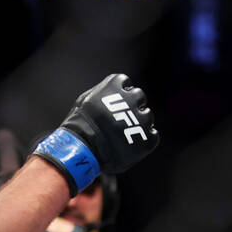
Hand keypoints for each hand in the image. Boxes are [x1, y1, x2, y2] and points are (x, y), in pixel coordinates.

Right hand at [33, 73, 158, 194]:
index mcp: (116, 86)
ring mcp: (141, 118)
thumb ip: (102, 94)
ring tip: (124, 134)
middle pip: (139, 97)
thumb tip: (111, 94)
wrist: (83, 148)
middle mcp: (132, 98)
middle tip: (121, 119)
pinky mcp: (147, 138)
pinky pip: (152, 136)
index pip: (125, 83)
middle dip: (132, 106)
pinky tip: (131, 145)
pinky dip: (145, 139)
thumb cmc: (79, 125)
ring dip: (139, 123)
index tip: (116, 102)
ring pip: (147, 116)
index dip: (121, 93)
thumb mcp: (85, 100)